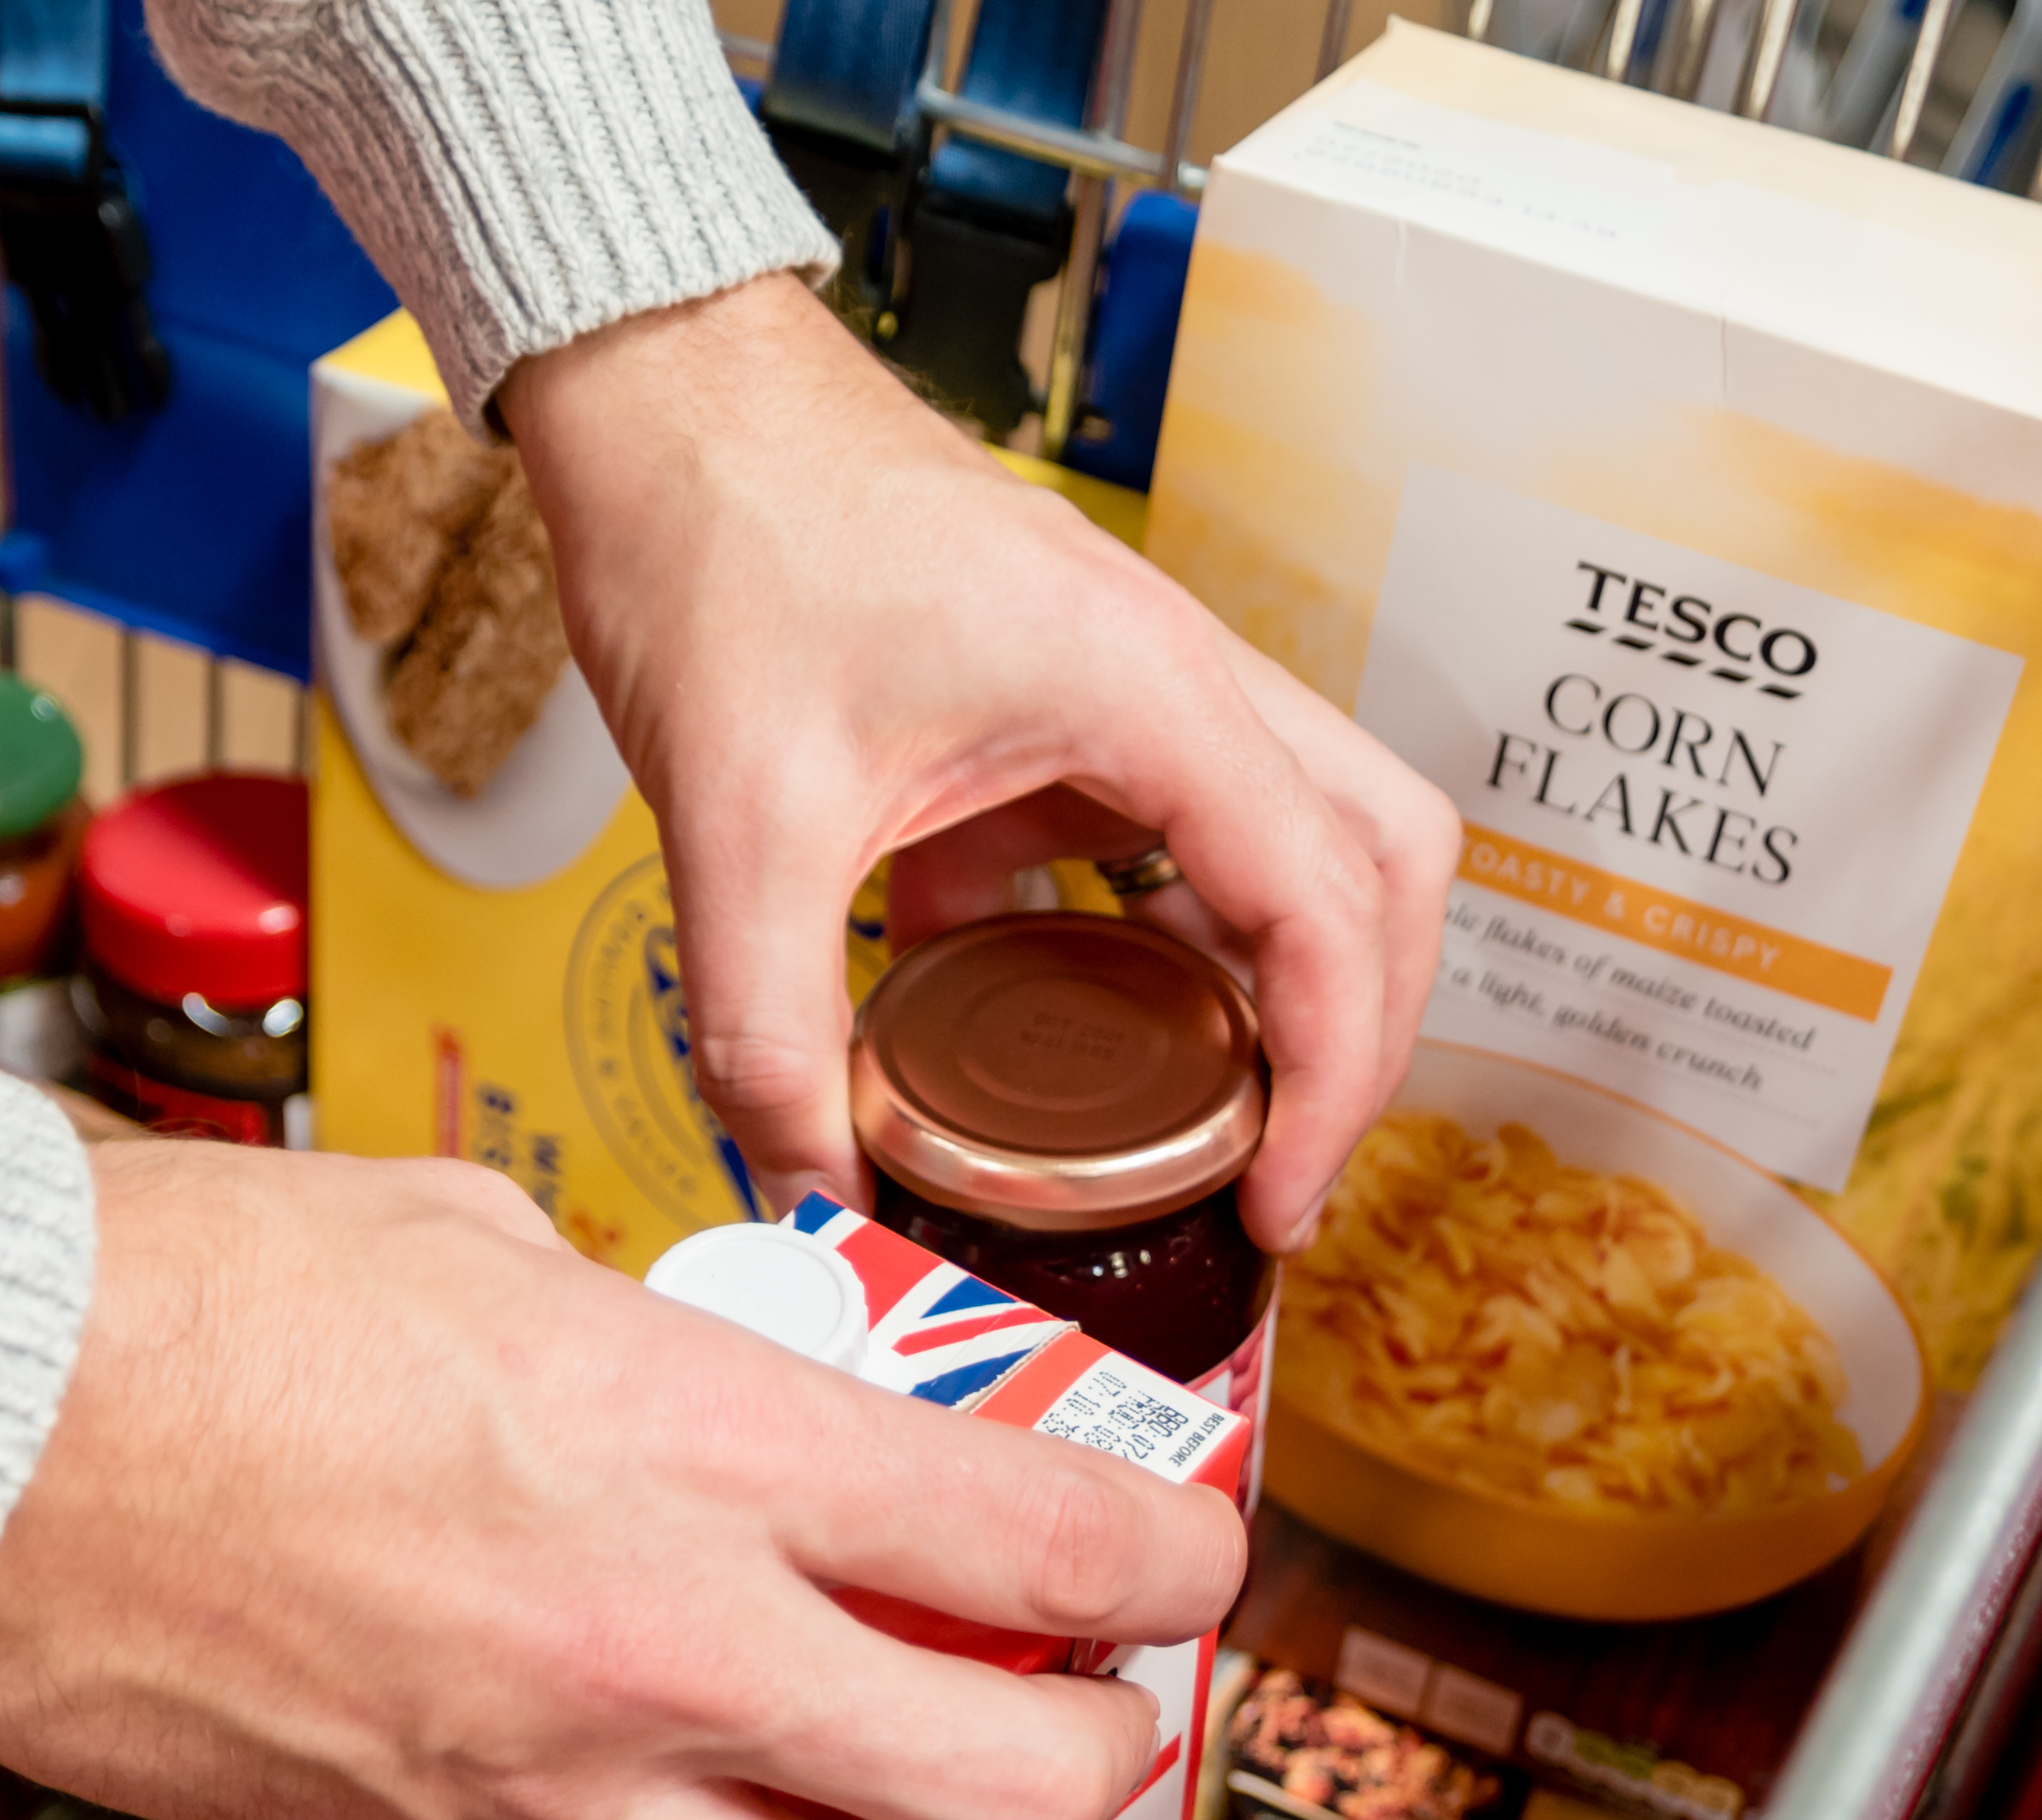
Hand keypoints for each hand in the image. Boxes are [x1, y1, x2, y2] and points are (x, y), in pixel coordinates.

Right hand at [0, 1142, 1251, 1819]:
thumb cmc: (184, 1304)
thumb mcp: (488, 1243)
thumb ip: (663, 1344)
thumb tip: (744, 1395)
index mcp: (698, 1447)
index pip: (1049, 1548)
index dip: (1177, 1564)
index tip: (1187, 1555)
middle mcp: (664, 1650)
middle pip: (1021, 1794)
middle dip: (1115, 1762)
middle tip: (1110, 1707)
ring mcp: (561, 1793)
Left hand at [503, 274, 1459, 1253]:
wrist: (663, 396)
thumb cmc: (723, 538)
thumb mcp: (735, 824)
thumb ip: (771, 1031)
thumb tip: (812, 1196)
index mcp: (1147, 690)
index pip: (1330, 908)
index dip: (1333, 1079)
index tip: (1282, 1201)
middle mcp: (1175, 677)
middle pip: (1379, 866)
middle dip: (1359, 1032)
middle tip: (1278, 1172)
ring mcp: (1128, 687)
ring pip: (1288, 847)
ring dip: (1265, 988)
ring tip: (1191, 1135)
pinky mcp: (1057, 705)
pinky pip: (1157, 841)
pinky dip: (1139, 945)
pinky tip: (1042, 1033)